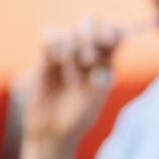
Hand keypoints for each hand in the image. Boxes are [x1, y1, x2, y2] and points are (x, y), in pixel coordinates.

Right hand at [19, 18, 122, 158]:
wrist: (51, 131)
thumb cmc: (78, 119)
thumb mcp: (93, 99)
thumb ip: (100, 77)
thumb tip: (110, 54)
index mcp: (105, 62)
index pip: (112, 35)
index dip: (112, 30)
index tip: (109, 40)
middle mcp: (86, 55)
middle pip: (89, 27)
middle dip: (89, 37)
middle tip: (88, 60)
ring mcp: (66, 55)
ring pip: (70, 33)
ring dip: (71, 50)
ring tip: (70, 78)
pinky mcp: (46, 58)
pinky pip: (50, 37)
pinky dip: (53, 43)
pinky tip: (54, 60)